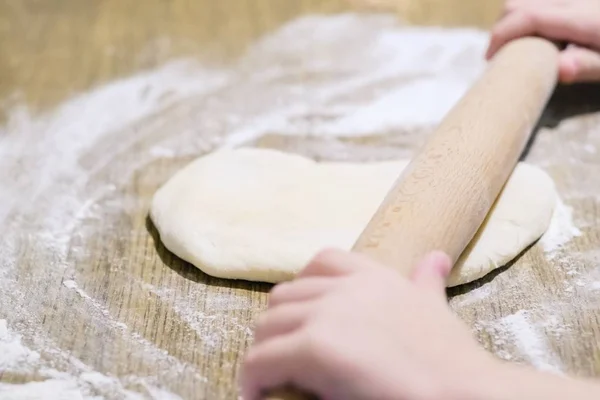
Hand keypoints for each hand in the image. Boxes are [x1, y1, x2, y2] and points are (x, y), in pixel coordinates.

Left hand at [240, 249, 497, 399]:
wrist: (462, 391)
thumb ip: (426, 282)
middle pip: (284, 297)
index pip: (321, 263)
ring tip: (270, 378)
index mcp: (372, 275)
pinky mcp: (314, 347)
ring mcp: (327, 314)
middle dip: (280, 326)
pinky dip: (252, 378)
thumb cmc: (450, 358)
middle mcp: (344, 287)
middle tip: (284, 357)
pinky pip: (261, 360)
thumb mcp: (435, 308)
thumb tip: (436, 257)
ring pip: (267, 326)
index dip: (304, 289)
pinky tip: (258, 394)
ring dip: (264, 352)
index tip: (303, 318)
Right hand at [486, 0, 599, 82]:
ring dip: (510, 23)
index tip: (490, 60)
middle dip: (501, 30)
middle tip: (500, 58)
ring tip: (514, 49)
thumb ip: (586, 65)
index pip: (529, 17)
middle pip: (518, 5)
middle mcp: (575, 1)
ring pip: (523, 2)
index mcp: (583, 19)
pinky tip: (532, 38)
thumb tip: (561, 70)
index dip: (502, 35)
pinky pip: (535, 4)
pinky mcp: (572, 2)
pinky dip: (523, 19)